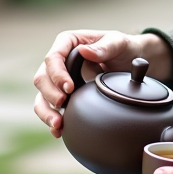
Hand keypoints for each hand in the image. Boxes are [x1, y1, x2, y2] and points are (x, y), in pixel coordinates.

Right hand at [33, 29, 172, 136]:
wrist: (131, 63)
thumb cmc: (123, 48)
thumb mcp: (118, 43)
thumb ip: (104, 47)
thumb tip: (84, 51)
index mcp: (68, 43)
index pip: (54, 57)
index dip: (57, 73)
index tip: (69, 87)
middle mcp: (59, 61)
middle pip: (43, 77)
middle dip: (49, 93)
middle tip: (62, 103)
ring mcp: (59, 79)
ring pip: (42, 95)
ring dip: (46, 111)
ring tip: (57, 124)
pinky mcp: (63, 95)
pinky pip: (50, 108)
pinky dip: (51, 120)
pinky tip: (58, 131)